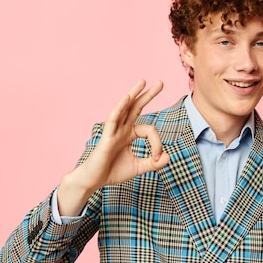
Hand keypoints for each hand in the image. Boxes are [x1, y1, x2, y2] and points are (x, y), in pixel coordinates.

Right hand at [57, 80, 169, 215]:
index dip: (157, 143)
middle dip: (148, 95)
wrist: (93, 181)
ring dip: (133, 93)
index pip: (149, 130)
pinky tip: (127, 97)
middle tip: (160, 83)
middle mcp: (122, 128)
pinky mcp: (106, 137)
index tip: (158, 157)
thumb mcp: (138, 167)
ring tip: (142, 81)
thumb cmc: (112, 172)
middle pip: (136, 107)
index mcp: (129, 134)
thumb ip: (154, 163)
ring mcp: (114, 131)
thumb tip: (168, 157)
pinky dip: (120, 108)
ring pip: (124, 108)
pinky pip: (113, 119)